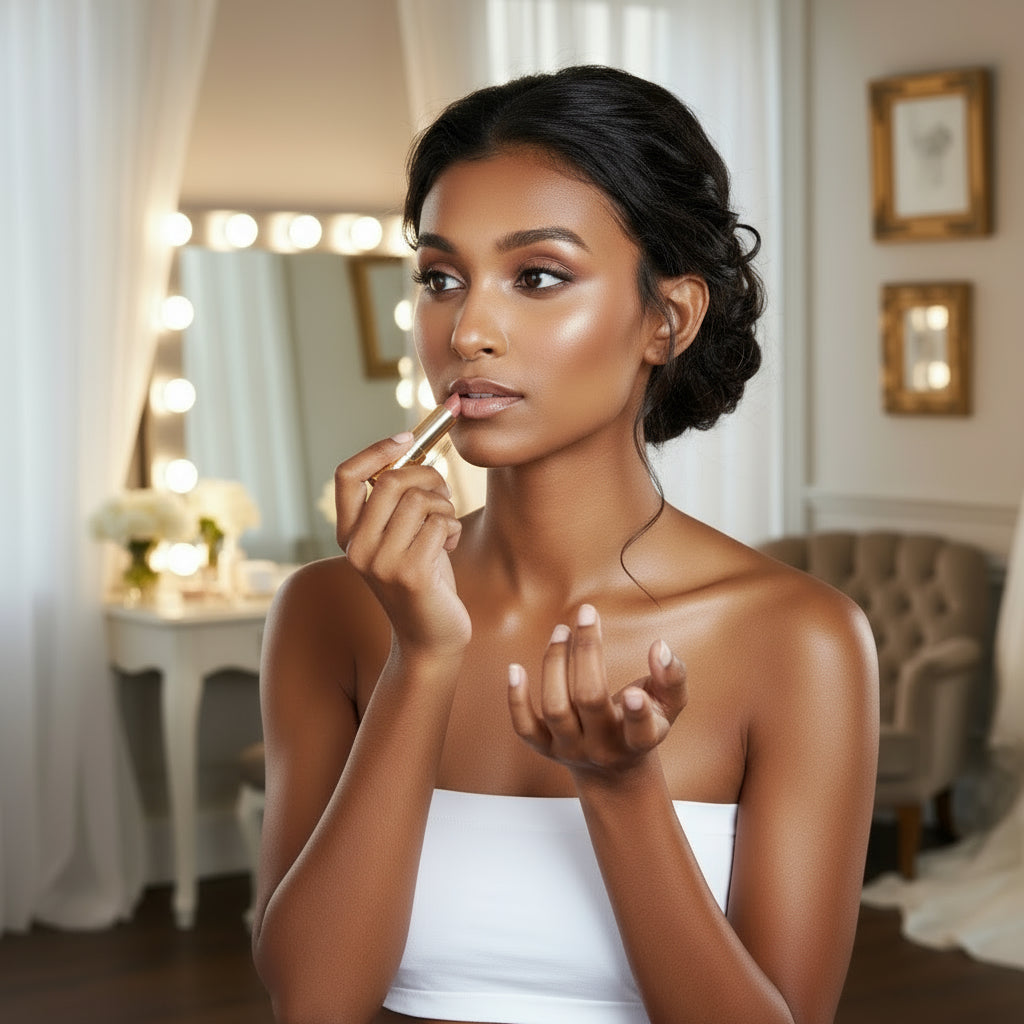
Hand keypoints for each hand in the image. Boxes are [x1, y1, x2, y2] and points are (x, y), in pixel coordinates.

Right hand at [333, 434, 469, 655]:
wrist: (432, 637)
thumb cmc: (424, 577)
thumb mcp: (402, 535)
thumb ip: (397, 500)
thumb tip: (412, 446)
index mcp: (348, 534)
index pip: (346, 475)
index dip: (377, 449)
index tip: (407, 437)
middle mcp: (356, 548)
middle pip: (390, 481)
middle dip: (428, 478)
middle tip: (443, 494)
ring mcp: (381, 563)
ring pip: (419, 501)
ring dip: (444, 507)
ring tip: (446, 527)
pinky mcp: (410, 575)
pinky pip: (438, 523)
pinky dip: (453, 528)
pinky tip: (449, 546)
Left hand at [507, 604, 686, 776]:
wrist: (613, 769)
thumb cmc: (646, 722)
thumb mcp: (669, 705)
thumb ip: (672, 676)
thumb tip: (660, 647)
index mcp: (640, 740)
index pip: (641, 732)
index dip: (637, 714)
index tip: (632, 691)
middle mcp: (604, 748)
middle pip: (590, 700)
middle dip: (587, 653)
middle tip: (587, 614)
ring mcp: (571, 749)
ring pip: (556, 708)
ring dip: (555, 663)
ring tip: (561, 630)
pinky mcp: (546, 749)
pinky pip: (524, 727)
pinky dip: (517, 699)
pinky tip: (515, 668)